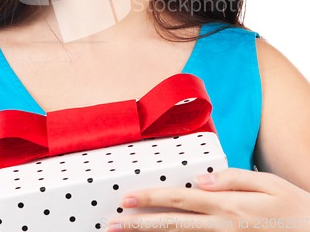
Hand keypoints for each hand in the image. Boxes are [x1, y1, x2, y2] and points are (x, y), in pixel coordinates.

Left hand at [106, 168, 309, 230]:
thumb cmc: (293, 207)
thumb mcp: (267, 183)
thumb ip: (232, 178)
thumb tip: (201, 180)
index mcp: (228, 205)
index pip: (180, 200)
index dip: (151, 199)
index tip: (126, 198)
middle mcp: (222, 227)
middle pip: (173, 225)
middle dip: (140, 224)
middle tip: (112, 223)